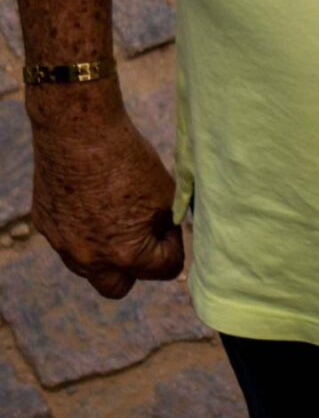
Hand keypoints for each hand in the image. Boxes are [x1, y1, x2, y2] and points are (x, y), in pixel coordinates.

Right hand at [29, 97, 183, 297]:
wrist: (78, 129)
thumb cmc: (127, 158)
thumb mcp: (165, 192)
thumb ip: (168, 223)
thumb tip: (168, 233)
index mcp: (126, 254)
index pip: (165, 270)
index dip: (174, 245)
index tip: (169, 224)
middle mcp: (91, 259)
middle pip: (119, 287)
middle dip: (135, 267)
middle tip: (143, 236)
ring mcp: (63, 246)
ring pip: (90, 268)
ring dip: (106, 252)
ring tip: (116, 215)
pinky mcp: (45, 227)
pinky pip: (68, 242)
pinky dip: (82, 231)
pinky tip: (91, 201)